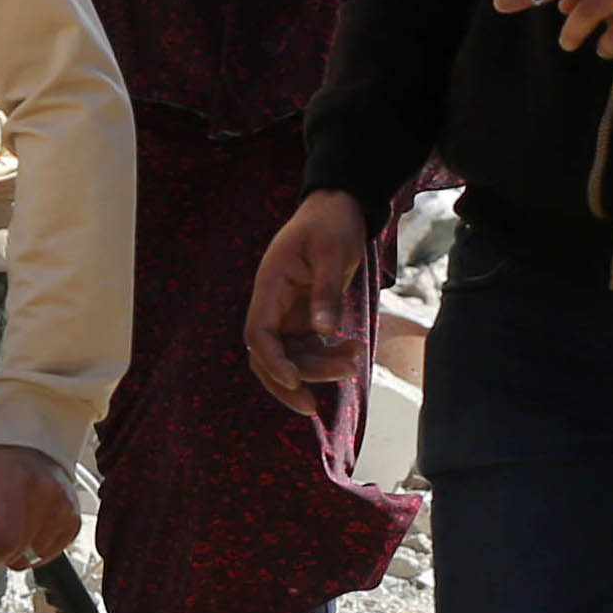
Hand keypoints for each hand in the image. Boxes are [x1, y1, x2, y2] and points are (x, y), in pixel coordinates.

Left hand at [0, 444, 80, 569]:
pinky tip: (28, 527)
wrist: (30, 449)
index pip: (5, 539)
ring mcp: (64, 509)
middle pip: (20, 552)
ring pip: (35, 557)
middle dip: (2, 551)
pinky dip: (35, 547)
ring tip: (12, 524)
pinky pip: (50, 553)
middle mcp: (46, 494)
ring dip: (19, 550)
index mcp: (16, 481)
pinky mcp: (73, 522)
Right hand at [244, 190, 372, 418]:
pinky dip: (327, 357)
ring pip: (291, 355)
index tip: (294, 380)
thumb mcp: (332, 252)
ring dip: (317, 369)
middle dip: (286, 382)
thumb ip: (327, 291)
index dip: (271, 361)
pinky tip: (354, 354)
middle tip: (314, 406)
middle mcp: (272, 303)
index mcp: (269, 286)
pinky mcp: (304, 316)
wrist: (339, 207)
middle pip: (268, 354)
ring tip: (354, 365)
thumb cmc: (331, 224)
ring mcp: (287, 312)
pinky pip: (309, 347)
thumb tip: (325, 330)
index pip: (258, 333)